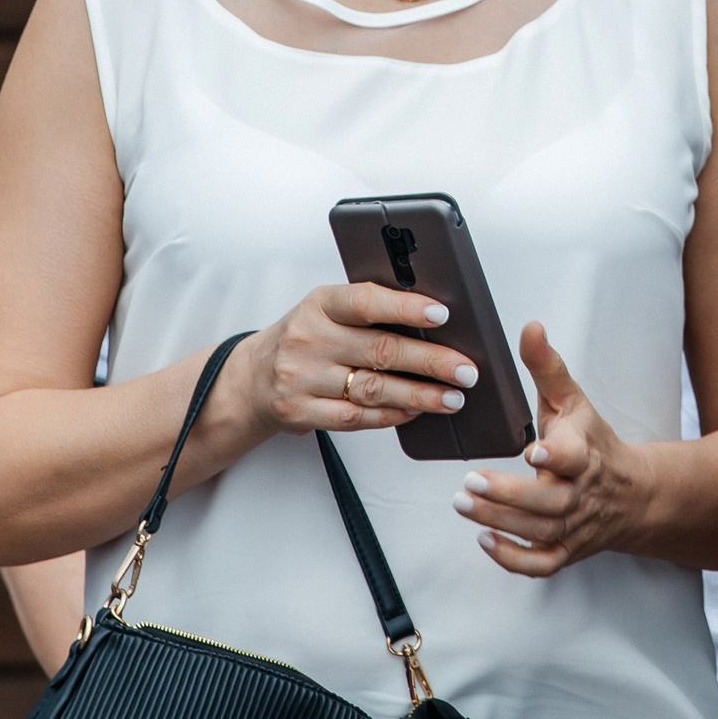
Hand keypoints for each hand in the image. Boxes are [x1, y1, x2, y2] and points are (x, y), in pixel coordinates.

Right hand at [235, 283, 478, 437]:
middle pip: (381, 350)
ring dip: (420, 395)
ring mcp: (301, 378)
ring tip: (453, 397)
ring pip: (373, 389)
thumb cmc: (307, 336)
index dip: (406, 307)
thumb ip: (373, 309)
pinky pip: (355, 418)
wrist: (251, 377)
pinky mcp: (300, 412)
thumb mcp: (329, 309)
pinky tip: (415, 411)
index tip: (442, 314)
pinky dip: (391, 415)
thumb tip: (437, 319)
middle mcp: (309, 339)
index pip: (366, 300)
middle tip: (466, 370)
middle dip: (432, 362)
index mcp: (321, 304)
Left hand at [455, 323, 647, 576]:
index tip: (534, 450)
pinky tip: (486, 540)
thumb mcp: (574, 401)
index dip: (557, 456)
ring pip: (539, 530)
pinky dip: (514, 558)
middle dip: (509, 495)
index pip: (576, 458)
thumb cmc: (594, 443)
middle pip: (549, 501)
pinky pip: (541, 563)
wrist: (634, 494)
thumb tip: (530, 327)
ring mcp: (574, 525)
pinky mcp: (566, 549)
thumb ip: (547, 367)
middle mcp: (582, 493)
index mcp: (586, 454)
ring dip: (500, 520)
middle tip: (470, 482)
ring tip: (464, 503)